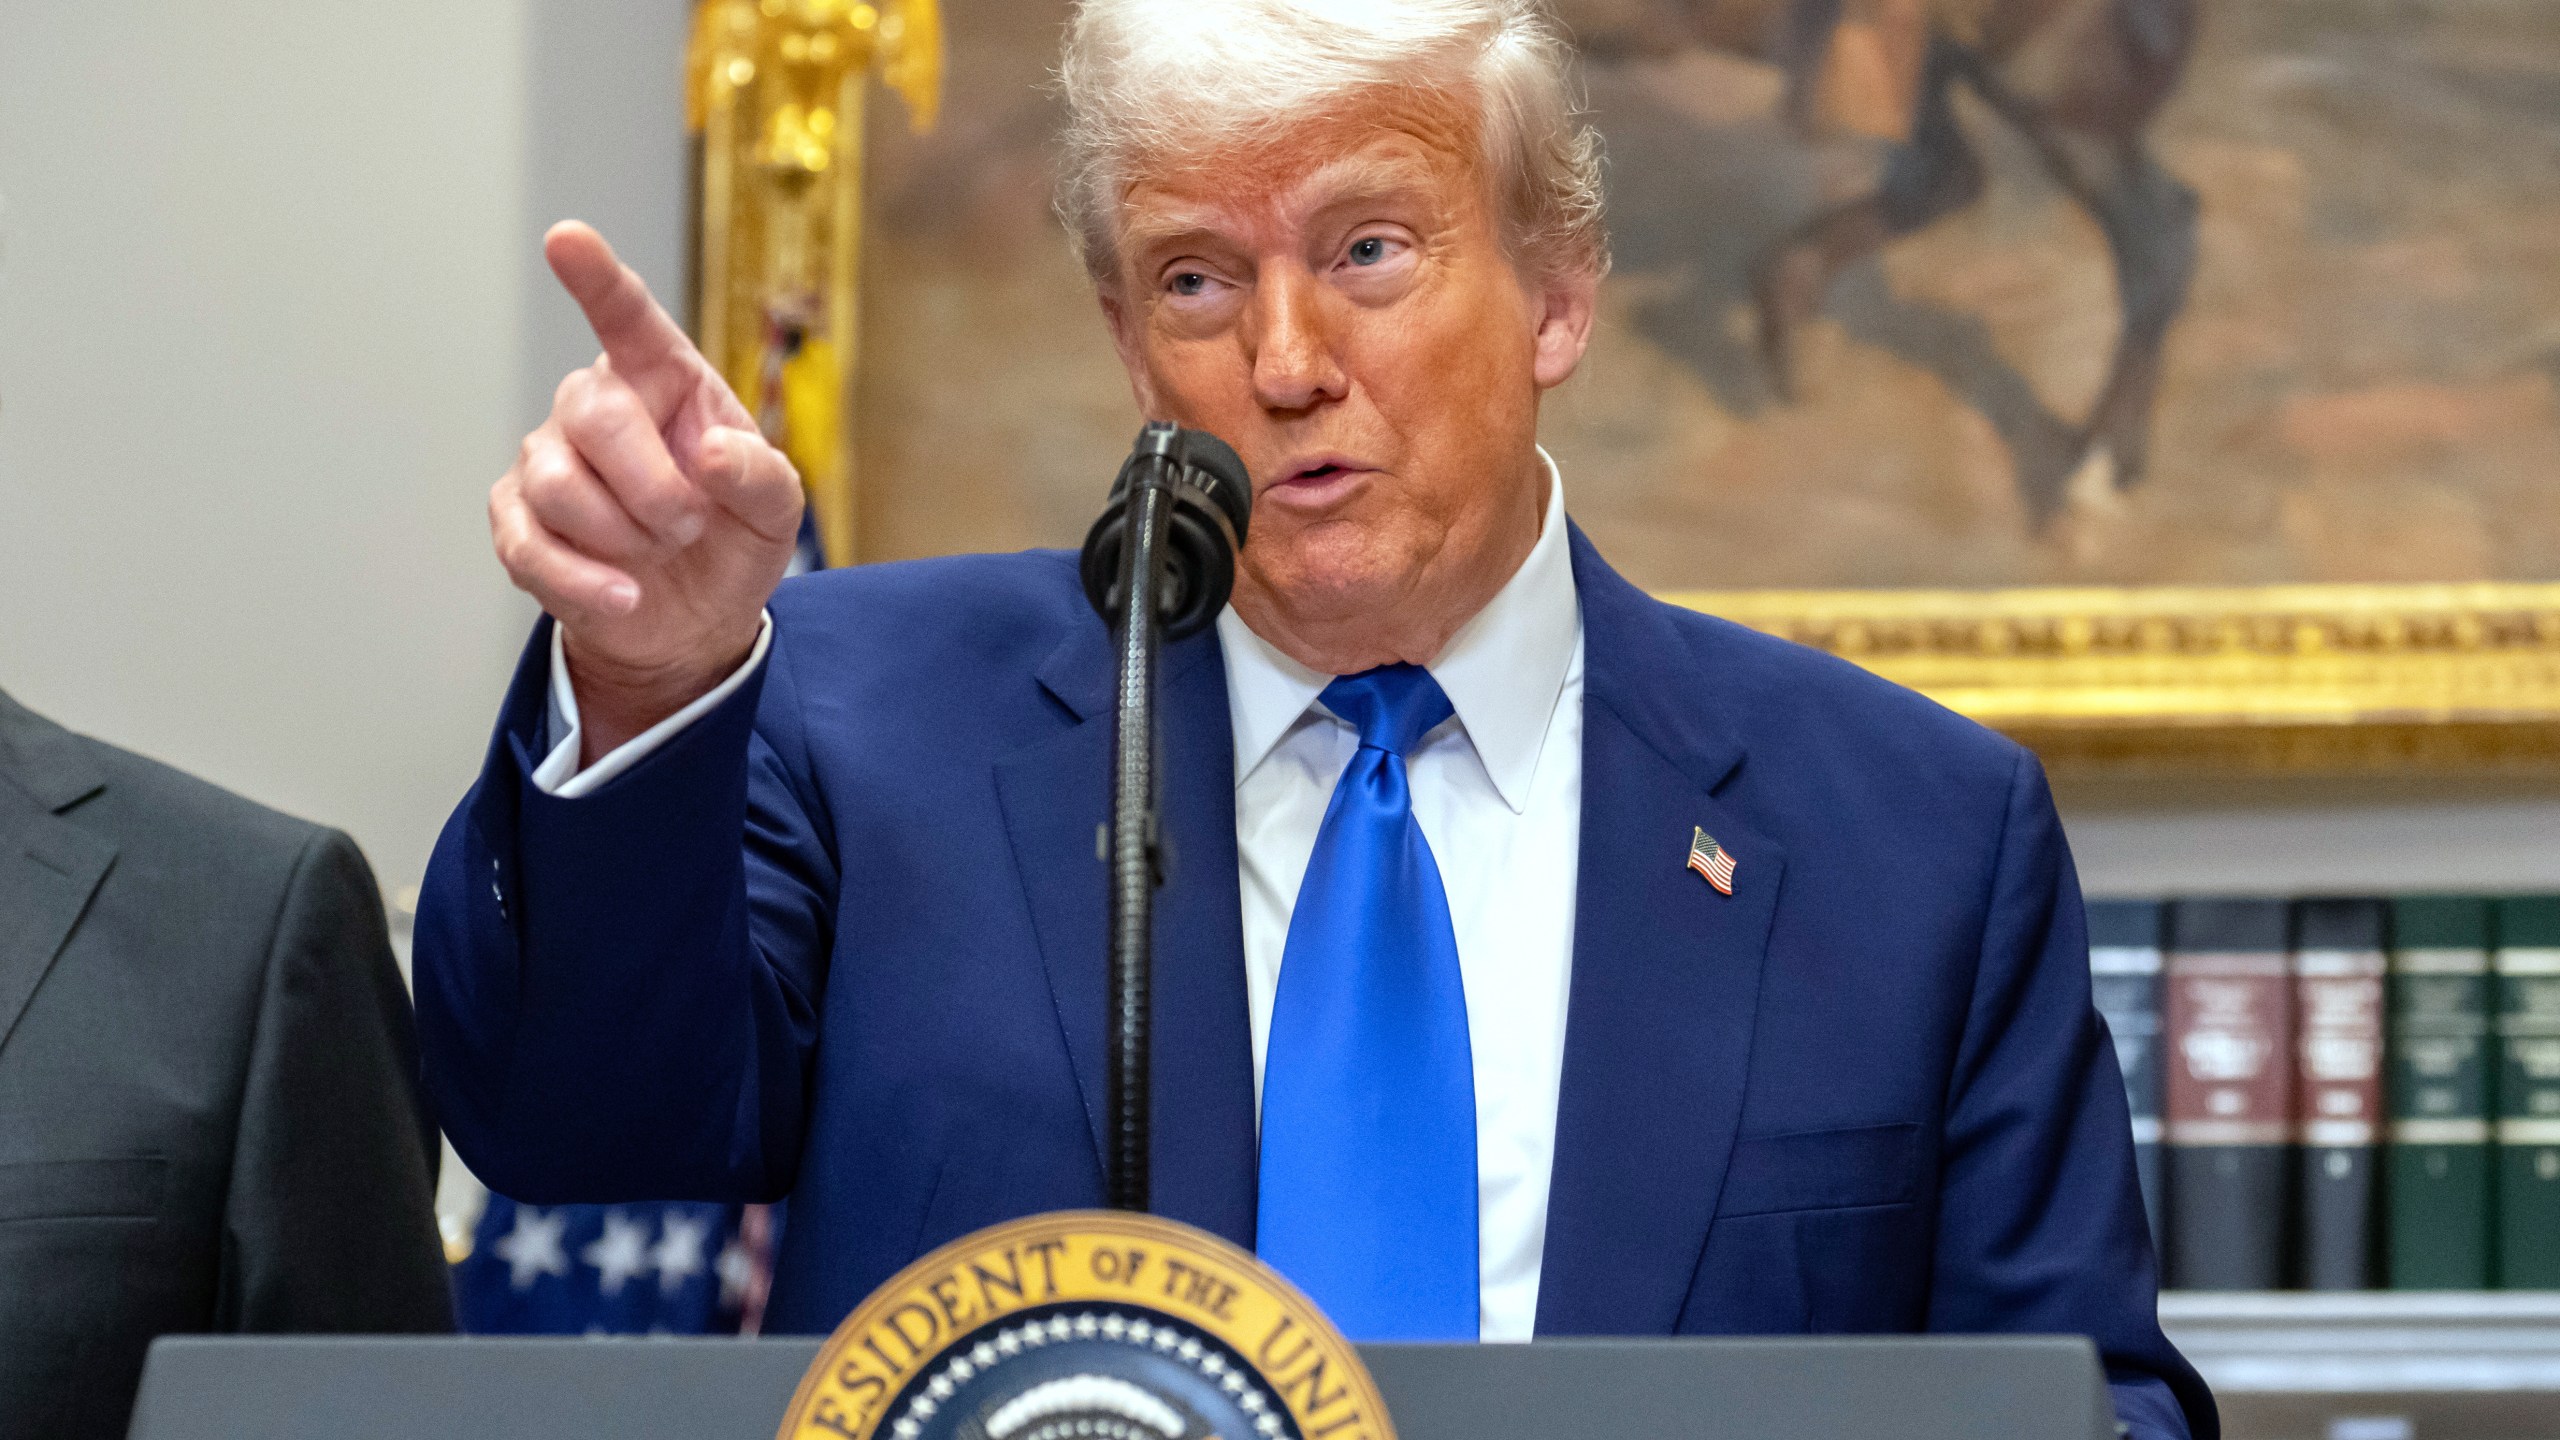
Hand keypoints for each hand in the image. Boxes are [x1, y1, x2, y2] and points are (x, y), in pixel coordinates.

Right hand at [490, 222, 804, 760]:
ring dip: (625, 536)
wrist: (695, 621)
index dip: (596, 278)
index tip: (566, 238)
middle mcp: (595, 406)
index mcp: (662, 379)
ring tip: (657, 553)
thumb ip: (761, 475)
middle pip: (594, 415)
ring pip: (559, 484)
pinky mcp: (517, 522)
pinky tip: (624, 595)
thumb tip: (711, 454)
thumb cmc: (733, 539)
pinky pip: (530, 545)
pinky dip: (585, 580)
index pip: (626, 317)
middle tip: (690, 525)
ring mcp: (546, 461)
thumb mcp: (776, 510)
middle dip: (653, 487)